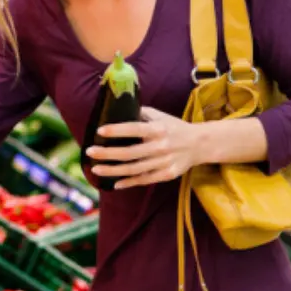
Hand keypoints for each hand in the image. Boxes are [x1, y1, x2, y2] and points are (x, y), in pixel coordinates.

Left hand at [86, 107, 202, 189]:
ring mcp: (164, 162)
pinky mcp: (167, 174)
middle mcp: (161, 146)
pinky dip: (129, 182)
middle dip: (107, 153)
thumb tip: (118, 107)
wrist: (200, 144)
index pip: (135, 129)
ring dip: (113, 170)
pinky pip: (145, 180)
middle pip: (130, 152)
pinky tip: (114, 183)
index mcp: (158, 129)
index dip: (117, 130)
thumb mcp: (160, 116)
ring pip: (134, 169)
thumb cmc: (174, 127)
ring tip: (95, 169)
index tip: (100, 131)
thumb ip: (141, 112)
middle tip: (89, 152)